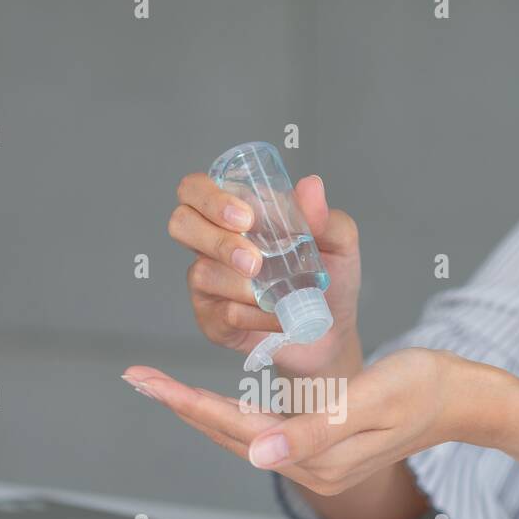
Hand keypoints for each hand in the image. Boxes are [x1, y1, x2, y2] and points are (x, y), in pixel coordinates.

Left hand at [123, 349, 510, 494]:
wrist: (464, 399)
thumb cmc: (425, 388)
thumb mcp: (372, 400)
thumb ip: (315, 429)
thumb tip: (258, 454)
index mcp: (317, 455)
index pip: (236, 428)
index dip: (188, 402)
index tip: (148, 381)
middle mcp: (310, 464)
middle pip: (229, 434)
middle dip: (180, 405)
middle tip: (138, 378)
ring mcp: (315, 457)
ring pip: (241, 433)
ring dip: (198, 409)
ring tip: (160, 385)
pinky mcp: (320, 444)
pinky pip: (262, 430)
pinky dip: (229, 411)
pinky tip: (211, 400)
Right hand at [169, 171, 361, 377]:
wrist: (332, 333)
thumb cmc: (329, 279)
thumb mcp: (338, 242)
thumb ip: (323, 216)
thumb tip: (311, 186)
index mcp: (235, 213)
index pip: (196, 189)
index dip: (210, 198)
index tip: (247, 219)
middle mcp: (212, 243)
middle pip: (181, 224)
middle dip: (216, 240)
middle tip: (254, 261)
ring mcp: (208, 282)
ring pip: (203, 274)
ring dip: (244, 286)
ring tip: (279, 295)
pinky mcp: (212, 320)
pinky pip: (224, 314)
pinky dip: (257, 317)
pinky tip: (279, 317)